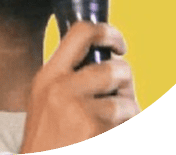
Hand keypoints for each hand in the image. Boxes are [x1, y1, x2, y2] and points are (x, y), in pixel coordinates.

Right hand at [20, 22, 139, 152]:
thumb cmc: (47, 143)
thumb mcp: (46, 102)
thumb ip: (69, 79)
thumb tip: (109, 62)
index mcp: (48, 76)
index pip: (80, 32)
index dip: (107, 32)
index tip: (118, 44)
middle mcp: (60, 88)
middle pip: (113, 68)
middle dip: (127, 82)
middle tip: (124, 95)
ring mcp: (77, 110)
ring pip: (126, 103)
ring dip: (129, 115)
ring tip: (116, 125)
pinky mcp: (93, 130)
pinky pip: (127, 125)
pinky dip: (126, 132)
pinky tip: (108, 138)